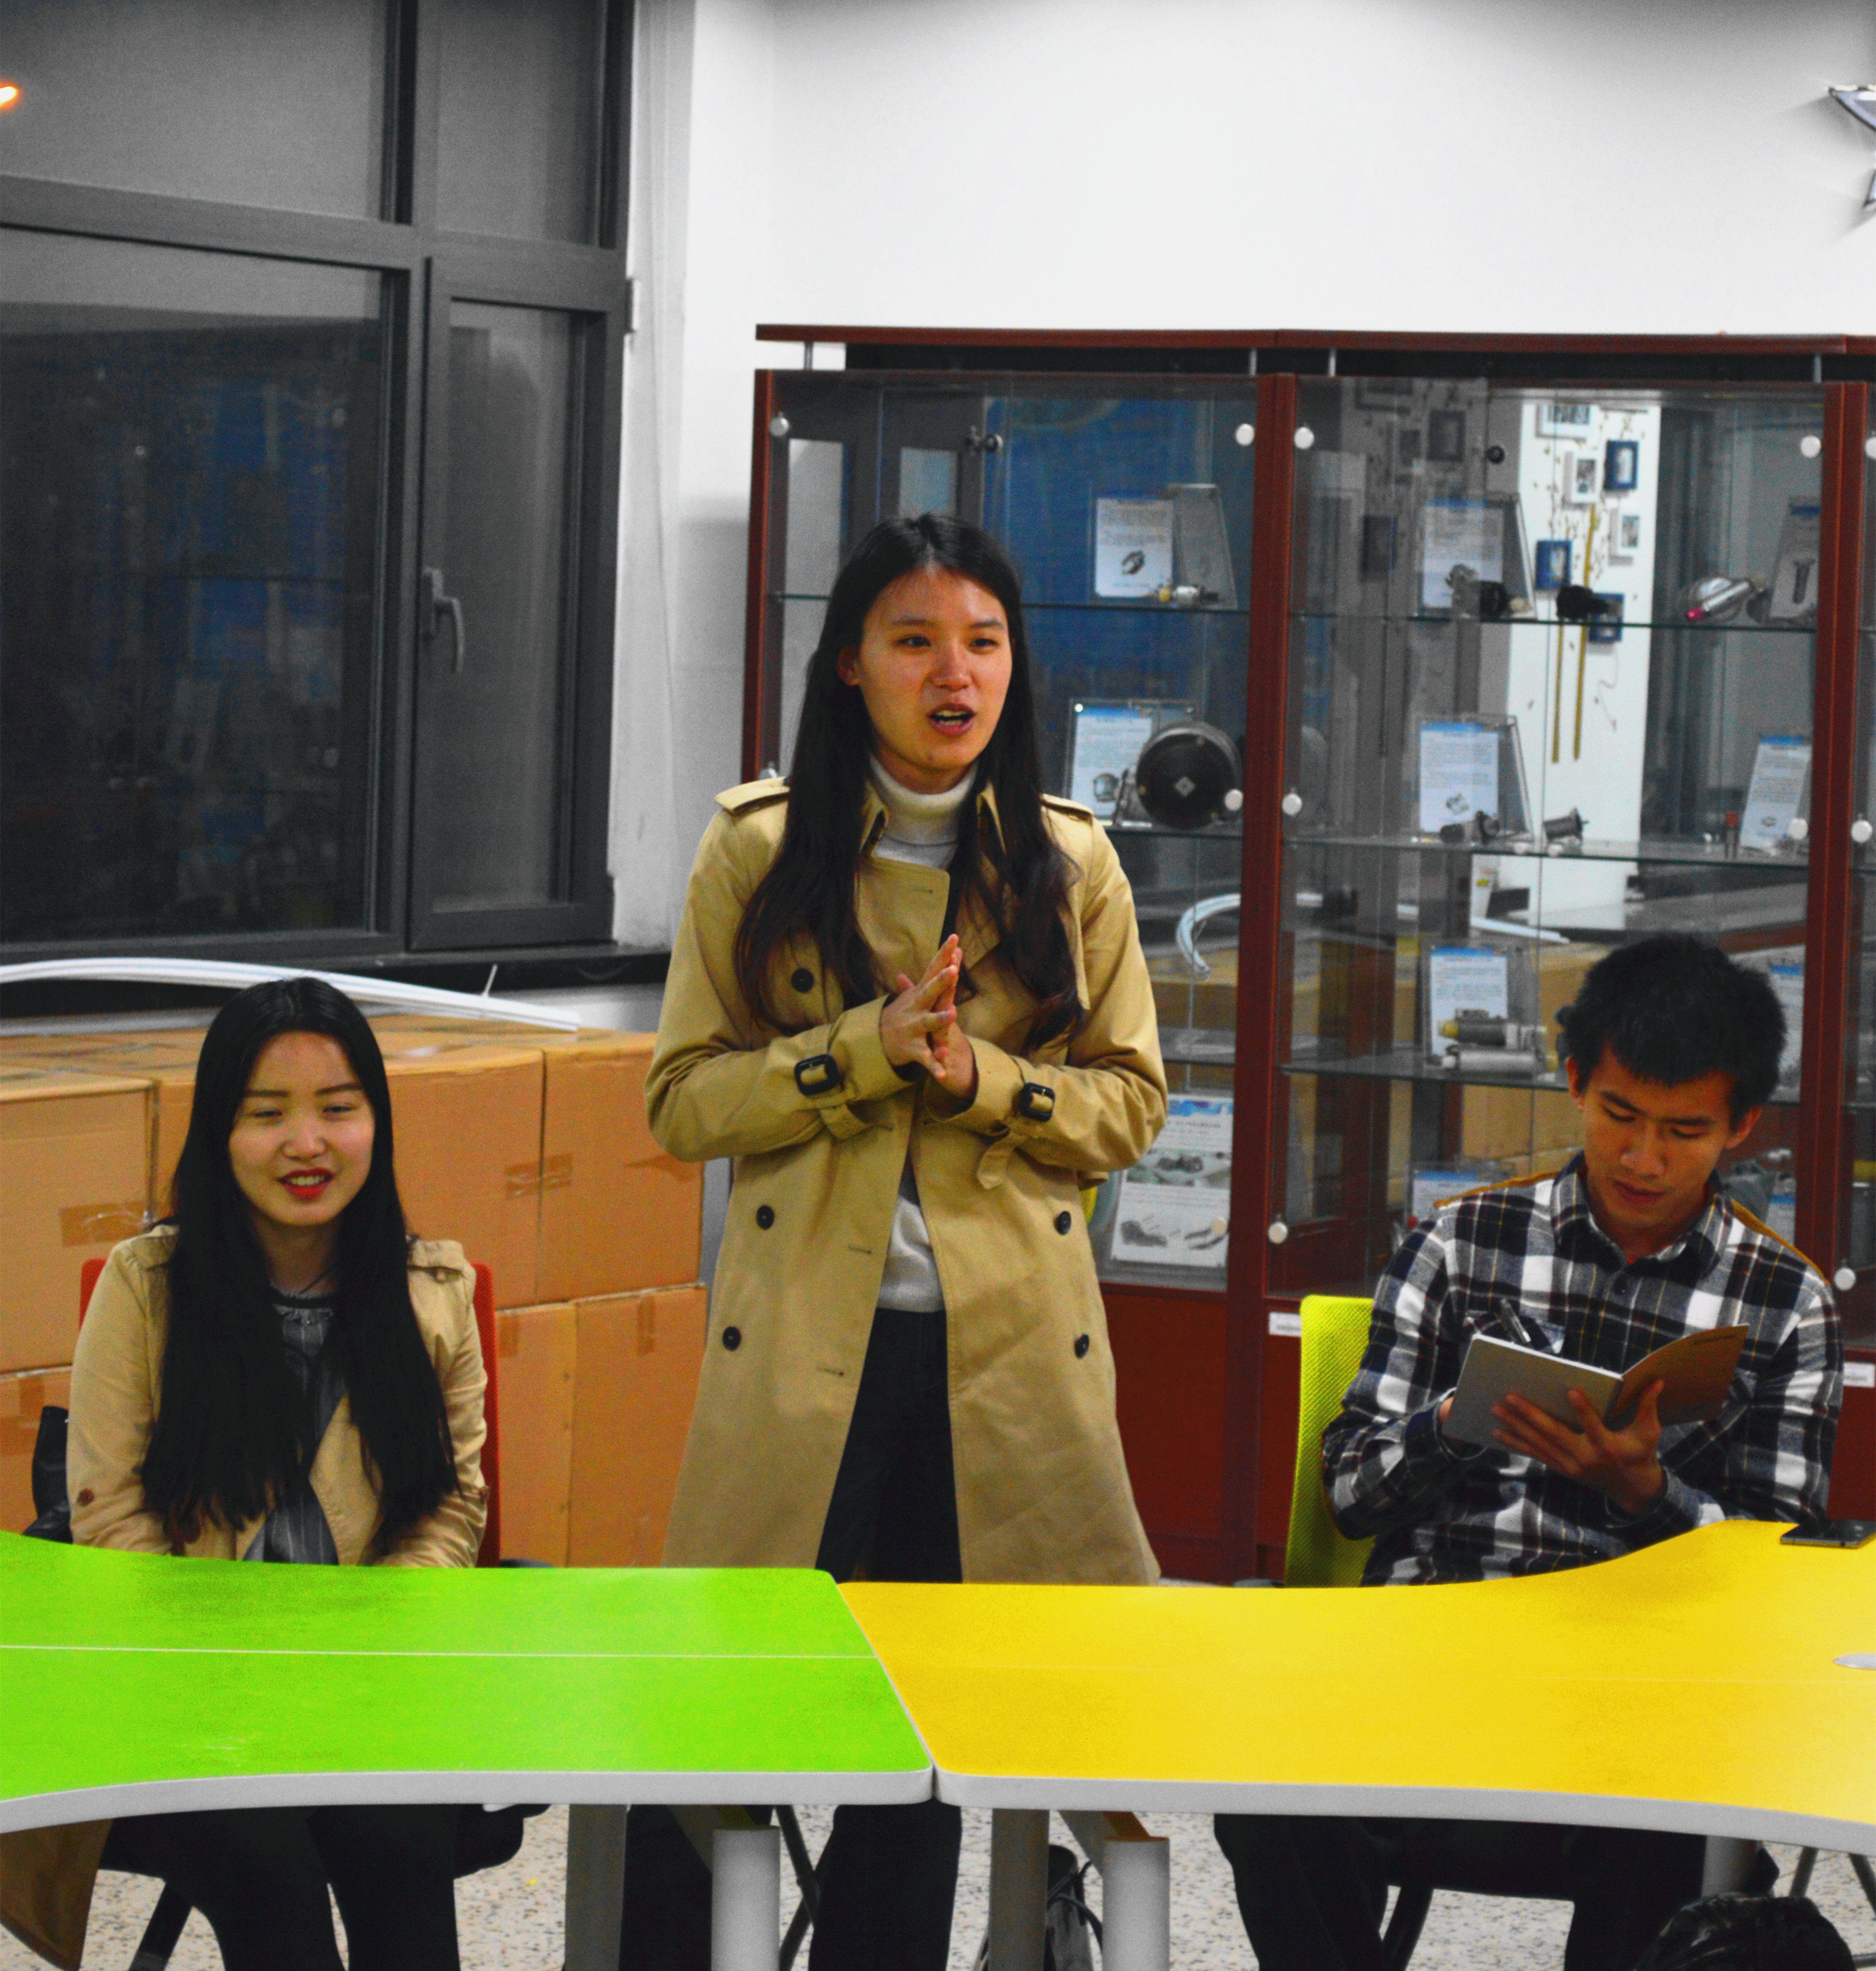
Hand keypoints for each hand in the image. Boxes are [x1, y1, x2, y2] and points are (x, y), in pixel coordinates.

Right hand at [880, 936, 961, 1075]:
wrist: (877, 1041)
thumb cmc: (901, 1014)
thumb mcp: (911, 996)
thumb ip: (928, 977)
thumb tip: (943, 954)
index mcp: (919, 995)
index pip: (932, 970)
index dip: (944, 954)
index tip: (955, 937)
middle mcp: (916, 1008)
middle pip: (930, 992)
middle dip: (940, 982)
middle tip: (953, 970)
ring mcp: (913, 1028)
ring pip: (929, 1022)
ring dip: (940, 1018)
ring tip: (952, 1014)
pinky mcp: (913, 1049)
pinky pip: (925, 1058)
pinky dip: (934, 1065)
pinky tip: (943, 1073)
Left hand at [1491, 1380, 1665, 1515]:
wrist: (1634, 1489)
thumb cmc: (1642, 1454)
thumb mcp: (1649, 1432)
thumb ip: (1649, 1406)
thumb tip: (1659, 1381)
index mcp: (1609, 1447)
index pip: (1594, 1426)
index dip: (1583, 1409)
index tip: (1570, 1390)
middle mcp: (1587, 1458)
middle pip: (1555, 1434)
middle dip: (1530, 1415)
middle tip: (1510, 1397)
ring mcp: (1572, 1466)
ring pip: (1540, 1444)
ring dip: (1516, 1427)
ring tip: (1496, 1410)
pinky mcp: (1563, 1469)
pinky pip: (1537, 1455)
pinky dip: (1517, 1444)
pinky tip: (1499, 1433)